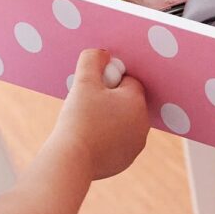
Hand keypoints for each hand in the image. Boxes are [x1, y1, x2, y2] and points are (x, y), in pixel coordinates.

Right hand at [55, 49, 148, 179]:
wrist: (72, 158)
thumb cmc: (79, 118)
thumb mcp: (83, 81)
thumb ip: (93, 60)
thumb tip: (102, 54)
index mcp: (137, 102)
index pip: (128, 81)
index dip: (109, 82)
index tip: (93, 90)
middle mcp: (143, 123)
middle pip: (127, 102)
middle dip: (110, 100)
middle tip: (87, 106)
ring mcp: (136, 144)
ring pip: (123, 122)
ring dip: (109, 119)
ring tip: (87, 123)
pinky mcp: (125, 160)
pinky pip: (118, 141)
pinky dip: (107, 138)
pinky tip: (90, 139)